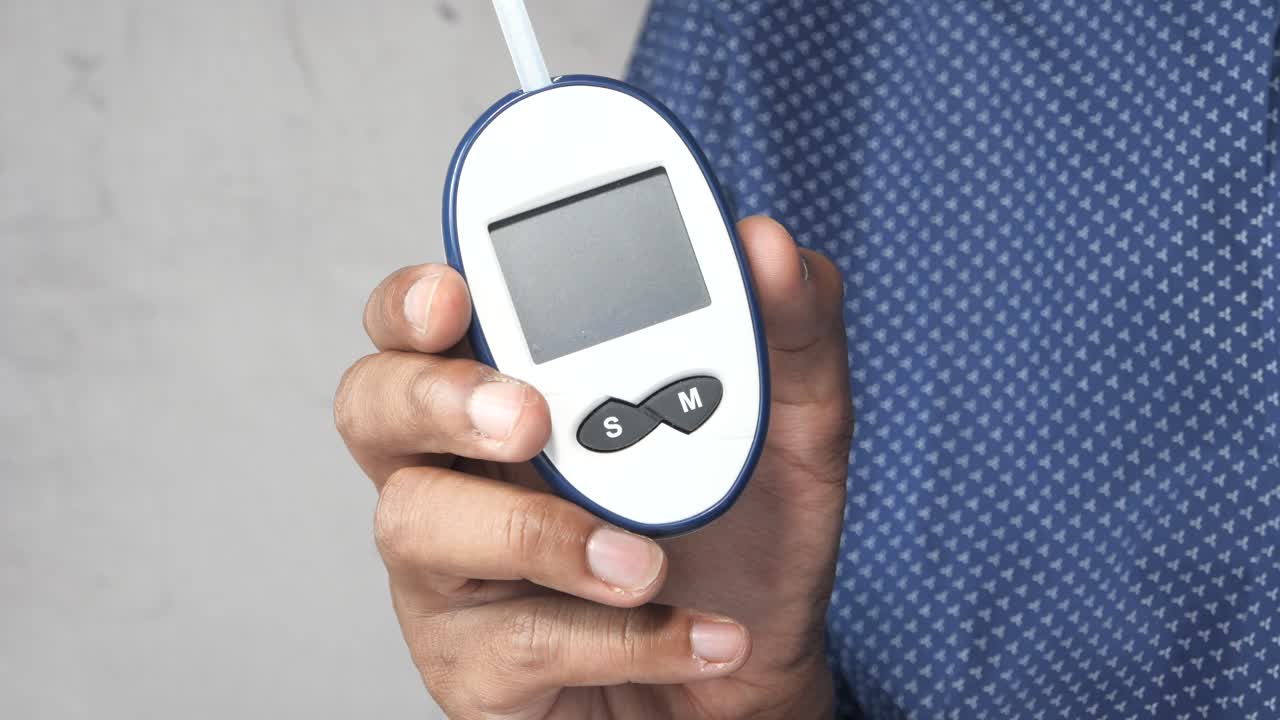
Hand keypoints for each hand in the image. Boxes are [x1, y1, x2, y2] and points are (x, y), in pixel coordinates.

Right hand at [335, 217, 851, 719]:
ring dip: (540, 535)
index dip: (413, 299)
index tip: (455, 292)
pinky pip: (519, 642)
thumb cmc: (746, 542)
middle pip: (372, 405)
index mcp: (520, 388)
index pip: (428, 321)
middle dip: (434, 396)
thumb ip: (789, 337)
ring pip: (417, 524)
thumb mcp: (794, 432)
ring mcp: (457, 571)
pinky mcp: (477, 665)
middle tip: (527, 418)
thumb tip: (768, 245)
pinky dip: (624, 639)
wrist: (756, 679)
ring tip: (646, 563)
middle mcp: (464, 469)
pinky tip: (704, 637)